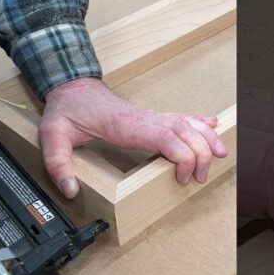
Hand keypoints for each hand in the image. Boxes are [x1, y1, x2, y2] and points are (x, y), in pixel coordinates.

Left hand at [40, 78, 227, 197]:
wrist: (70, 84)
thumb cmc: (66, 109)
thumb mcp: (52, 135)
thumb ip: (57, 163)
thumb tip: (70, 190)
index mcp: (126, 125)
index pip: (166, 137)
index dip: (182, 156)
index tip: (182, 177)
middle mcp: (143, 119)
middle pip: (184, 131)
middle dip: (201, 153)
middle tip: (202, 177)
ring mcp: (149, 116)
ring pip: (186, 122)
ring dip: (206, 137)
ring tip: (220, 154)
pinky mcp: (149, 116)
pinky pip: (180, 117)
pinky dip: (199, 122)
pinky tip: (212, 125)